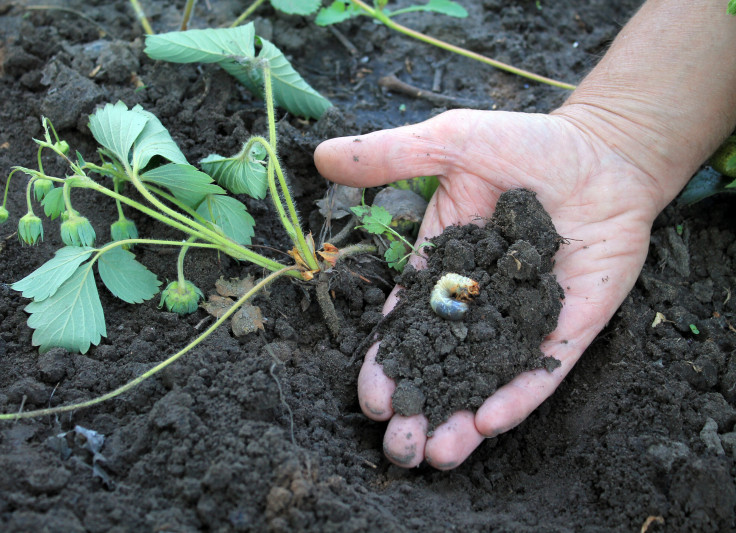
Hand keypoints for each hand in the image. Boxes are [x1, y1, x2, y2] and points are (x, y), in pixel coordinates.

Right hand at [314, 108, 667, 468]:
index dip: (387, 364)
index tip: (371, 398)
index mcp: (441, 270)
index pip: (406, 325)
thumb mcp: (449, 143)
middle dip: (419, 408)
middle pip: (442, 365)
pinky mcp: (568, 327)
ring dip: (462, 420)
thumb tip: (321, 156)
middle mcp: (477, 304)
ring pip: (486, 378)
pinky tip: (491, 422)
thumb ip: (388, 156)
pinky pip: (541, 368)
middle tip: (399, 448)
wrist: (604, 151)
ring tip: (437, 456)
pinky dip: (518, 395)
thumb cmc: (526, 144)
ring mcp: (522, 319)